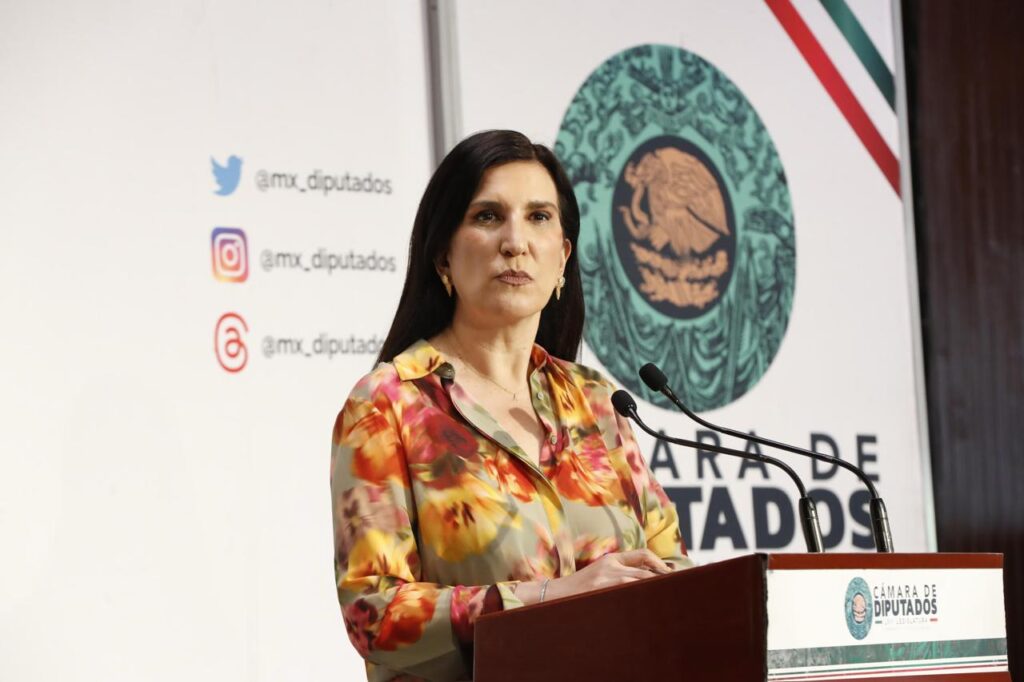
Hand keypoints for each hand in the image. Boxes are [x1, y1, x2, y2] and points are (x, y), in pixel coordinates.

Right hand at [544, 549, 671, 600]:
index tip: (671, 575)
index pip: (642, 555)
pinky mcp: (602, 593)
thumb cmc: (578, 591)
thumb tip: (646, 579)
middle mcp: (610, 566)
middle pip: (646, 571)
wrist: (553, 596)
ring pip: (641, 584)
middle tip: (680, 590)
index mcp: (610, 559)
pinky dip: (642, 602)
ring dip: (656, 592)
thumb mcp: (598, 574)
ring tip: (670, 602)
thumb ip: (618, 572)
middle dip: (664, 580)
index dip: (660, 564)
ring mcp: (606, 580)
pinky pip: (629, 595)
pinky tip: (651, 612)